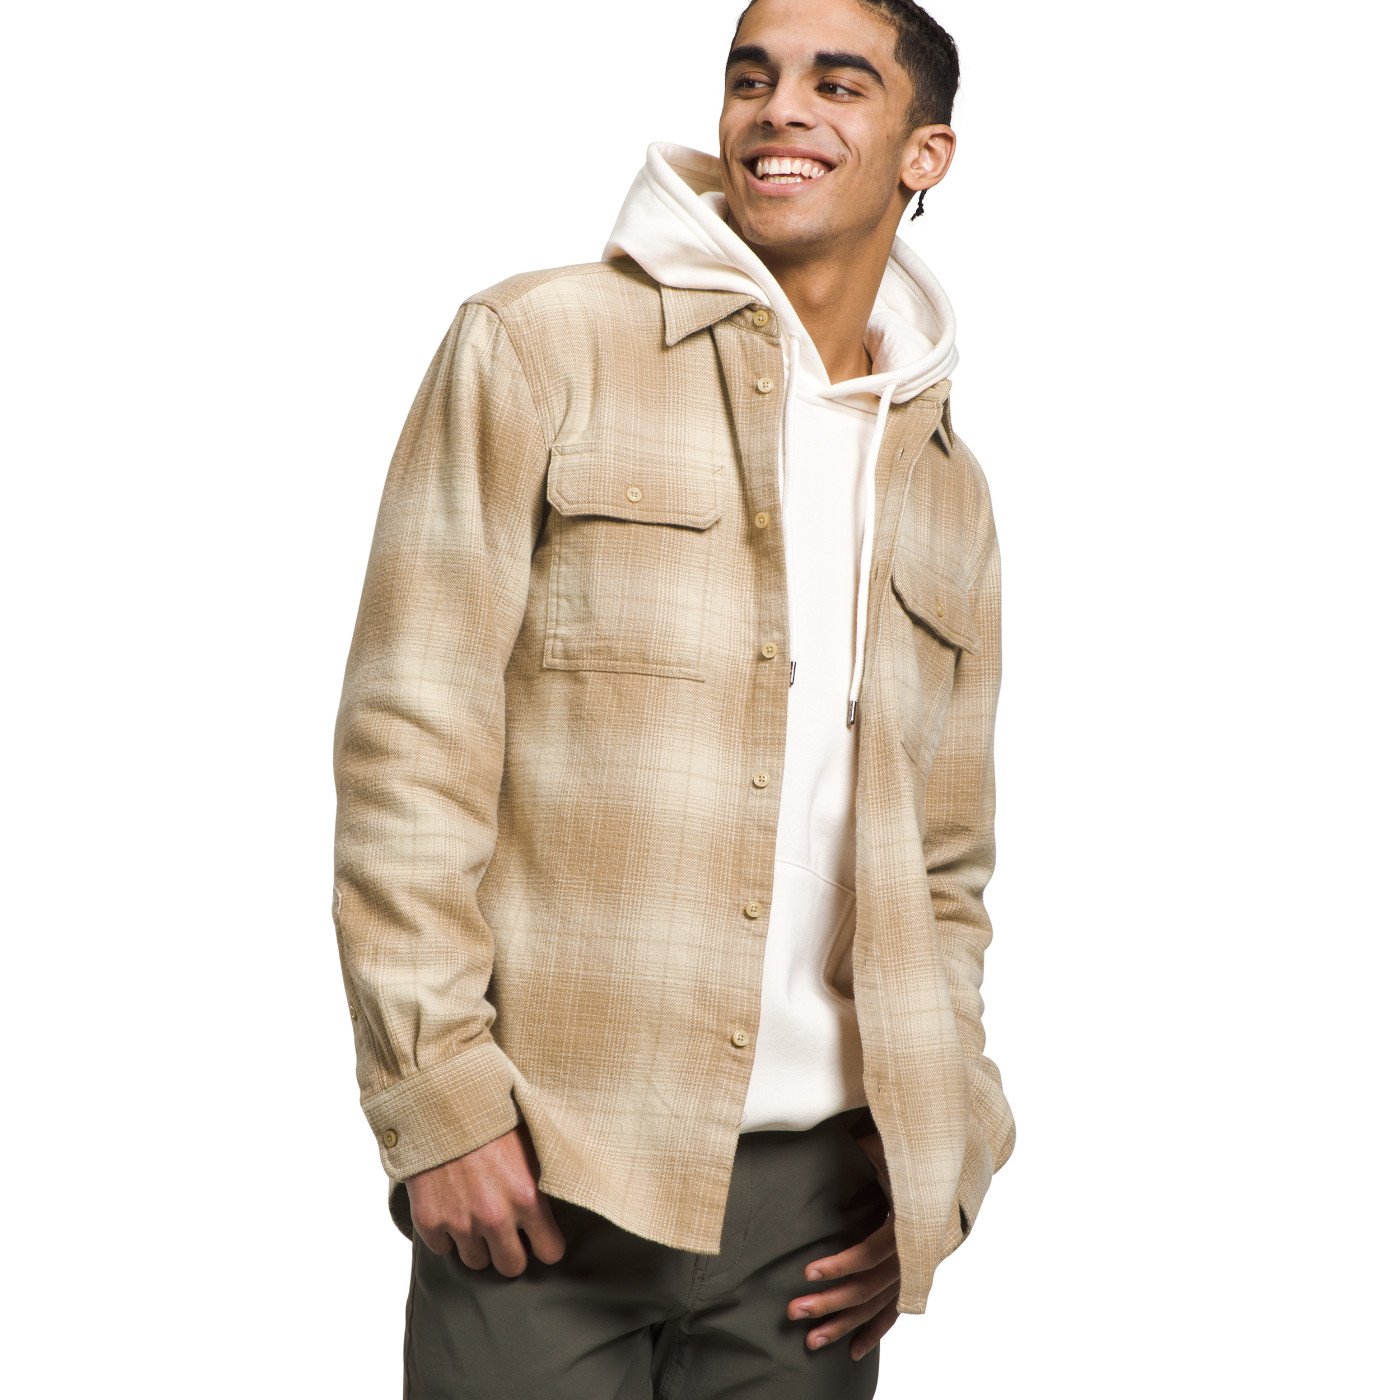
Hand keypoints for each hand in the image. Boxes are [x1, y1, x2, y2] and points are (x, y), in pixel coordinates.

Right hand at [405, 1122, 566, 1276]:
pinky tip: (449, 1207)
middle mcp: (495, 1217)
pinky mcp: (430, 1221)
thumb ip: (542, 1176)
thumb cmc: (491, 1118)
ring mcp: (460, 1222)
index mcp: (527, 1196)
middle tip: (505, 1233)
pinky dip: (444, 1233)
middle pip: (511, 1266)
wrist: (441, 1102)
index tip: (538, 1238)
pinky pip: (441, 1248)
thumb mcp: (530, 1143)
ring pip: (475, 1261)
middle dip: (510, 1252)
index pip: (550, 1252)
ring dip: (476, 1244)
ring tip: (474, 1215)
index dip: (545, 1245)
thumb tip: (566, 1192)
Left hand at [788, 1130, 899, 1361]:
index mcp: (910, 1218)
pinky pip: (894, 1308)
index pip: (873, 1252)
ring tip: (811, 1341)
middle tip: (794, 1312)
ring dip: (845, 1323)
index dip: (842, 1265)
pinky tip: (853, 1350)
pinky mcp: (911, 1271)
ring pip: (878, 1303)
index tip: (808, 1273)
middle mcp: (915, 1248)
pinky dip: (875, 1330)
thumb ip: (862, 1153)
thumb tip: (828, 1157)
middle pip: (870, 1287)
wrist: (941, 1156)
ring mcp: (914, 1264)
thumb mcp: (885, 1146)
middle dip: (831, 1303)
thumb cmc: (907, 1148)